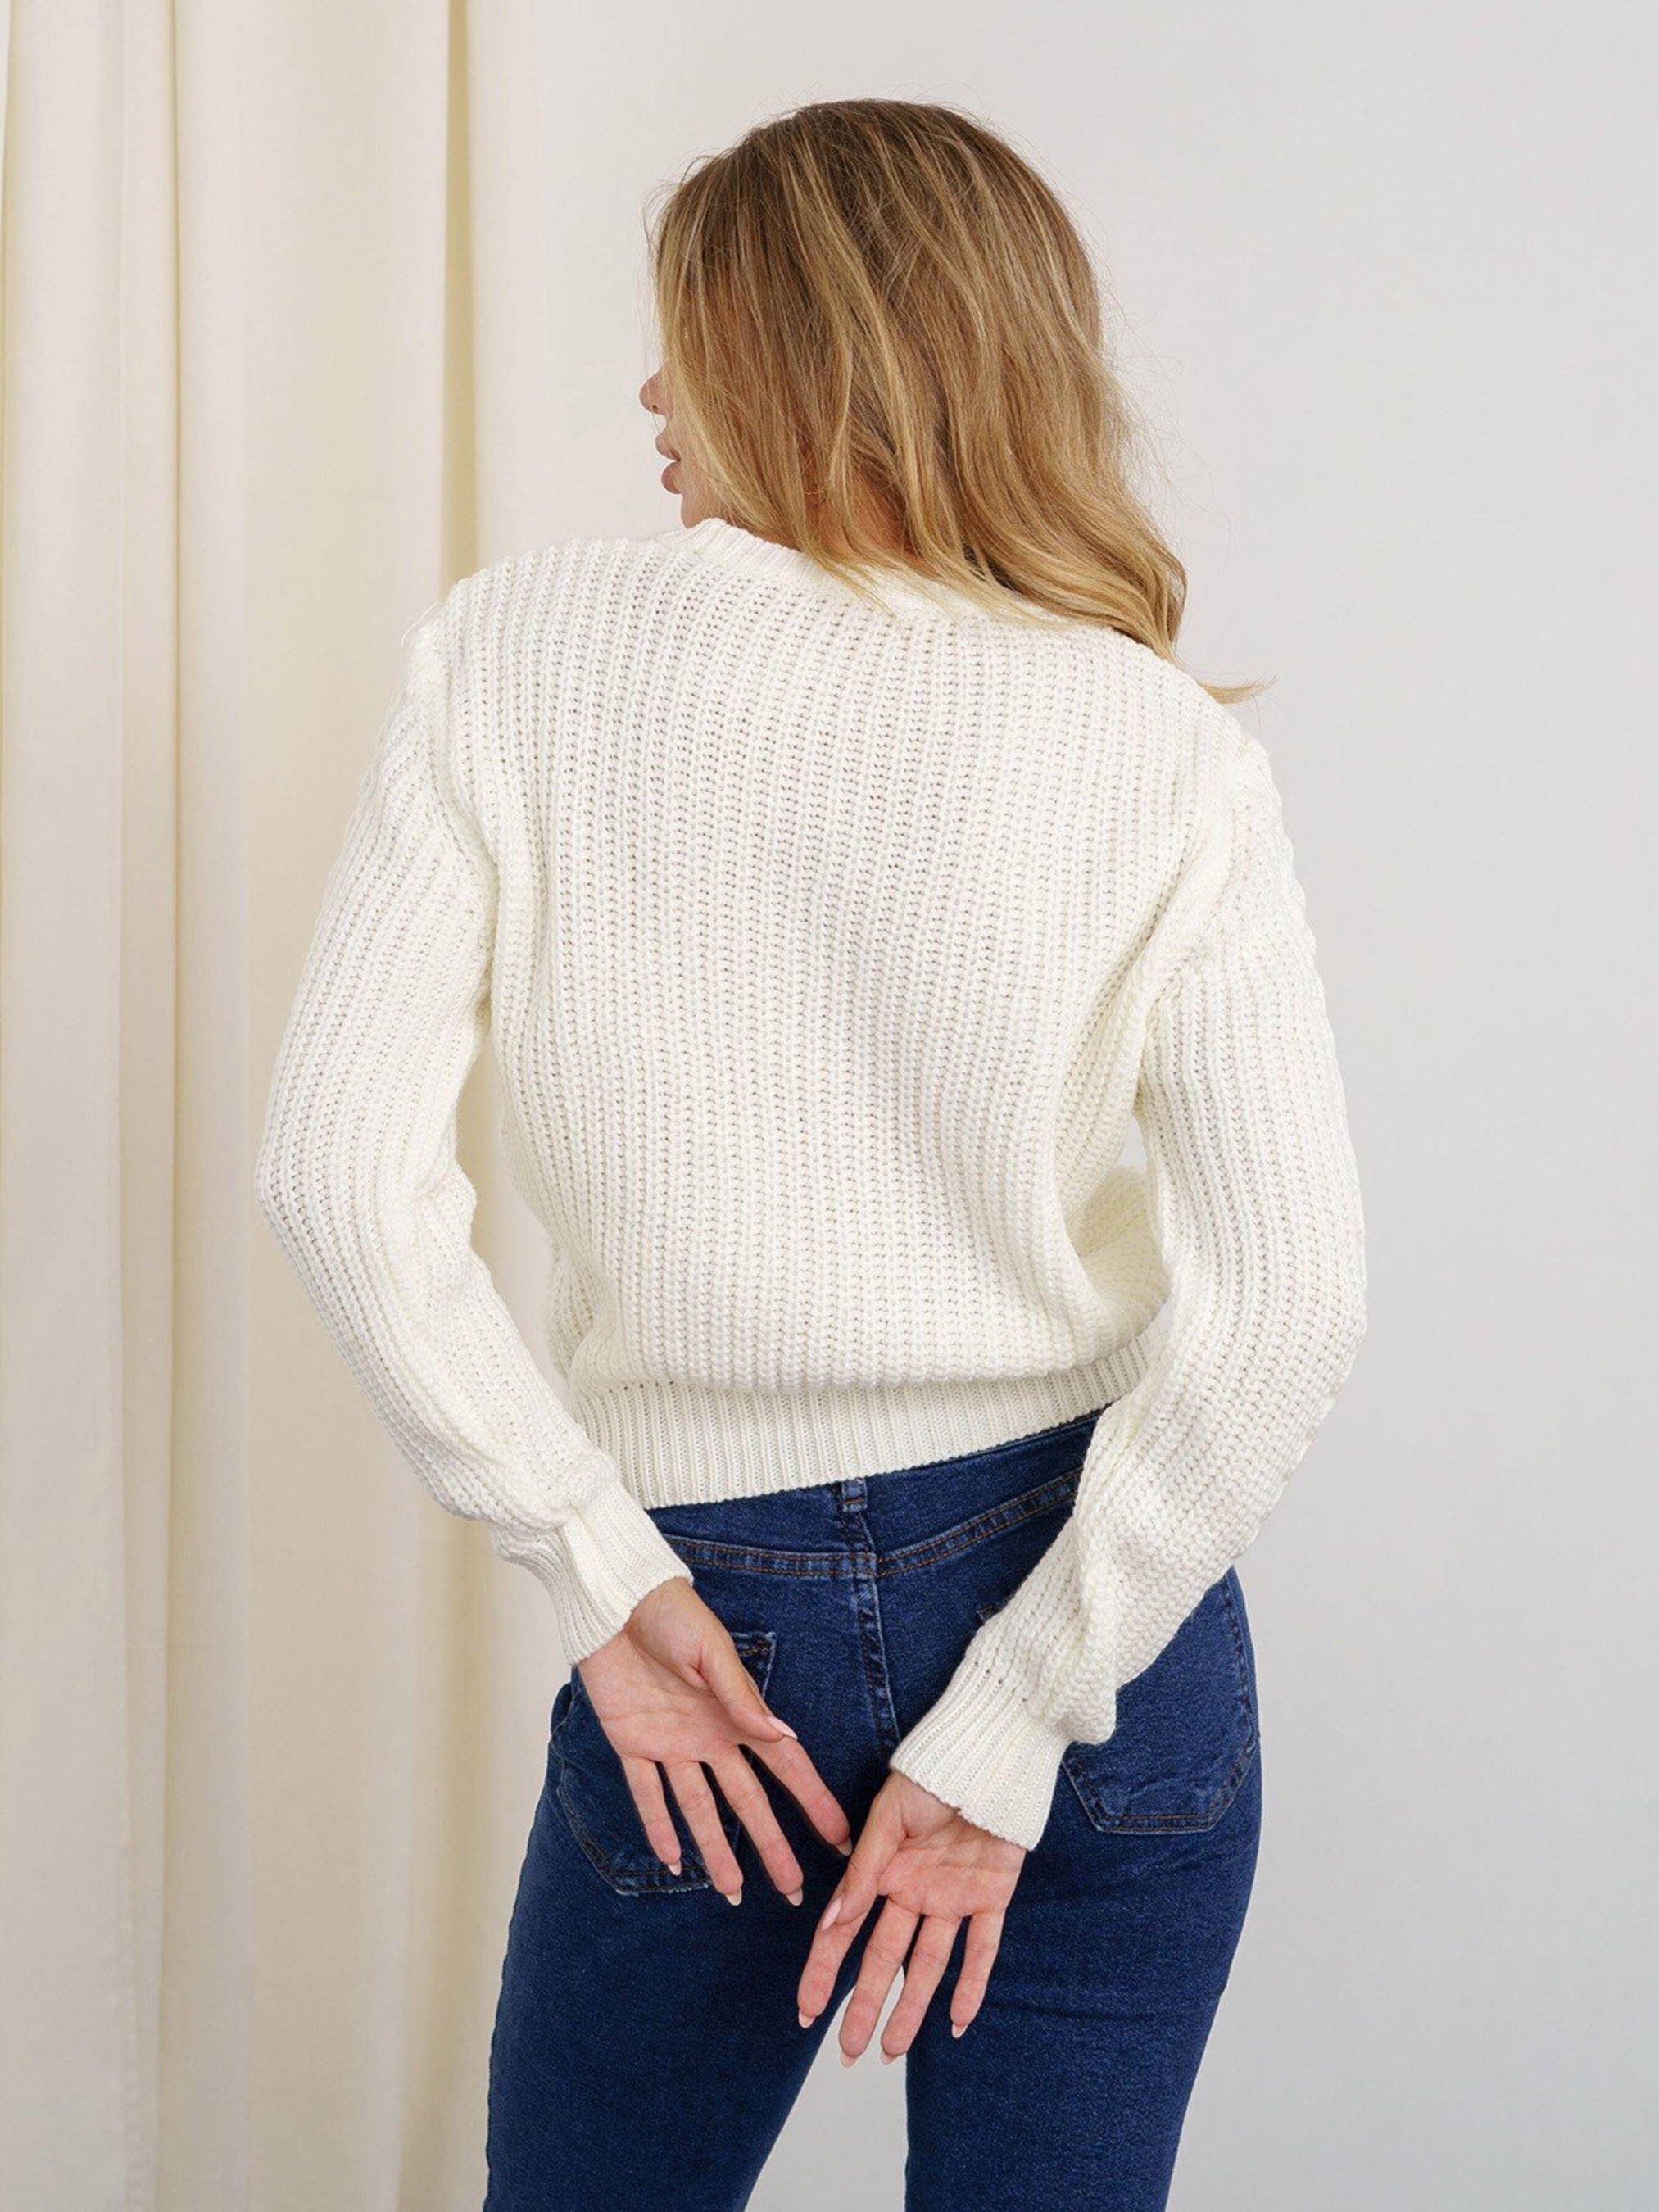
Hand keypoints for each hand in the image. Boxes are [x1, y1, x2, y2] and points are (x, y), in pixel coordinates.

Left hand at [577, 1578, 853, 1903]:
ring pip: (698, 1807)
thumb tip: (782, 1734)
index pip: (784, 1765)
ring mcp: (672, 1742)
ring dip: (716, 1849)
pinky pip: (646, 1793)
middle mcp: (710, 1735)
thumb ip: (741, 1696)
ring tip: (733, 1892)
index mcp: (736, 1712)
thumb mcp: (709, 1650)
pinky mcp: (631, 1742)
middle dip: (770, 1845)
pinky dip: (658, 1826)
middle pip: (746, 1801)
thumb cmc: (669, 1612)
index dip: (811, 1801)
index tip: (838, 1838)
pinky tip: (673, 1861)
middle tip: (792, 1889)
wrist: (614, 1601)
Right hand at [795, 1769, 1025, 2059]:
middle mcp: (913, 1891)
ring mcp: (952, 1897)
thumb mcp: (889, 1818)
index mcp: (882, 1871)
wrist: (989, 1753)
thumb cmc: (933, 1773)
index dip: (824, 1971)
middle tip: (846, 2051)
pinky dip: (972, 1986)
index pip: (845, 1932)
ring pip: (928, 1964)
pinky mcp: (992, 1896)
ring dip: (910, 2008)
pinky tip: (958, 2023)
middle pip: (883, 1959)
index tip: (807, 2010)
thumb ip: (864, 1872)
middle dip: (862, 2004)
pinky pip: (982, 1949)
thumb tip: (831, 1920)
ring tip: (891, 2050)